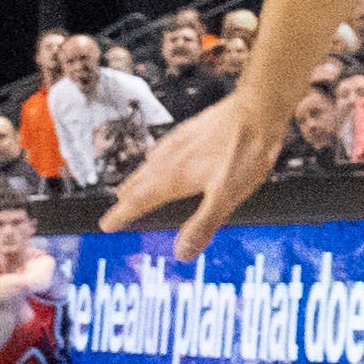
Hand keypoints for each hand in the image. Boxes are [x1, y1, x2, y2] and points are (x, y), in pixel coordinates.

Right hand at [99, 93, 287, 258]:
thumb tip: (182, 253)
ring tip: (131, 187)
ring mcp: (180, 142)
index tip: (106, 225)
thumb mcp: (227, 197)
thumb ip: (203, 224)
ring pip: (150, 165)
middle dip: (127, 197)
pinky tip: (160, 156)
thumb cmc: (244, 152)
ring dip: (138, 179)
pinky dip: (154, 159)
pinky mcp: (191, 130)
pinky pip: (164, 148)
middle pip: (140, 182)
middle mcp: (170, 159)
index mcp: (173, 178)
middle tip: (116, 208)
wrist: (257, 110)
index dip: (122, 215)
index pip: (139, 201)